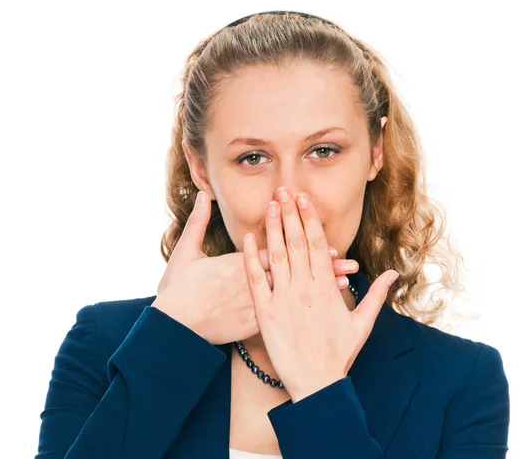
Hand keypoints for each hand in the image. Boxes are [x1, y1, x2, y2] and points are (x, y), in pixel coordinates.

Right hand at [153, 191, 361, 344]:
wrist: (174, 327)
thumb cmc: (179, 290)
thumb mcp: (185, 252)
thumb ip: (198, 222)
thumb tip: (205, 196)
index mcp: (238, 263)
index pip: (275, 248)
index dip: (298, 240)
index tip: (321, 235)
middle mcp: (252, 282)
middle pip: (292, 269)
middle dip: (320, 264)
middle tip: (347, 259)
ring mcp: (255, 304)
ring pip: (293, 292)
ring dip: (318, 286)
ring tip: (344, 281)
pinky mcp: (253, 323)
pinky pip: (283, 316)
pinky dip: (304, 310)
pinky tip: (322, 309)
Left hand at [242, 187, 398, 400]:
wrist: (316, 383)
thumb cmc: (339, 353)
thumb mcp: (362, 323)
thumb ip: (377, 295)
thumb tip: (392, 273)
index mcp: (327, 287)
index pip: (317, 244)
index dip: (309, 218)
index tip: (303, 198)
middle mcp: (306, 288)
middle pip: (296, 242)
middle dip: (289, 213)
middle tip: (282, 189)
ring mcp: (284, 299)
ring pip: (276, 255)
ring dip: (272, 228)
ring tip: (269, 205)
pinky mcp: (266, 313)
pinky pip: (257, 280)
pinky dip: (252, 258)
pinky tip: (248, 239)